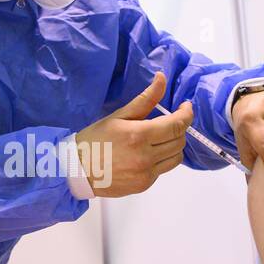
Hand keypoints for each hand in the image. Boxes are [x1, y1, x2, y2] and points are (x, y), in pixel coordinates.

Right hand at [75, 72, 192, 196]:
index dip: (187, 115)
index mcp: (139, 135)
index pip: (177, 125)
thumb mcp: (118, 116)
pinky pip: (163, 170)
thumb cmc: (94, 140)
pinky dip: (161, 160)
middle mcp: (145, 157)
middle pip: (179, 141)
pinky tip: (147, 154)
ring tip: (160, 139)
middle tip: (169, 122)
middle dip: (179, 129)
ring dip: (174, 145)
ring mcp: (146, 173)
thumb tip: (162, 78)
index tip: (186, 107)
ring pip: (176, 158)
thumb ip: (145, 99)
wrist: (76, 171)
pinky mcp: (144, 185)